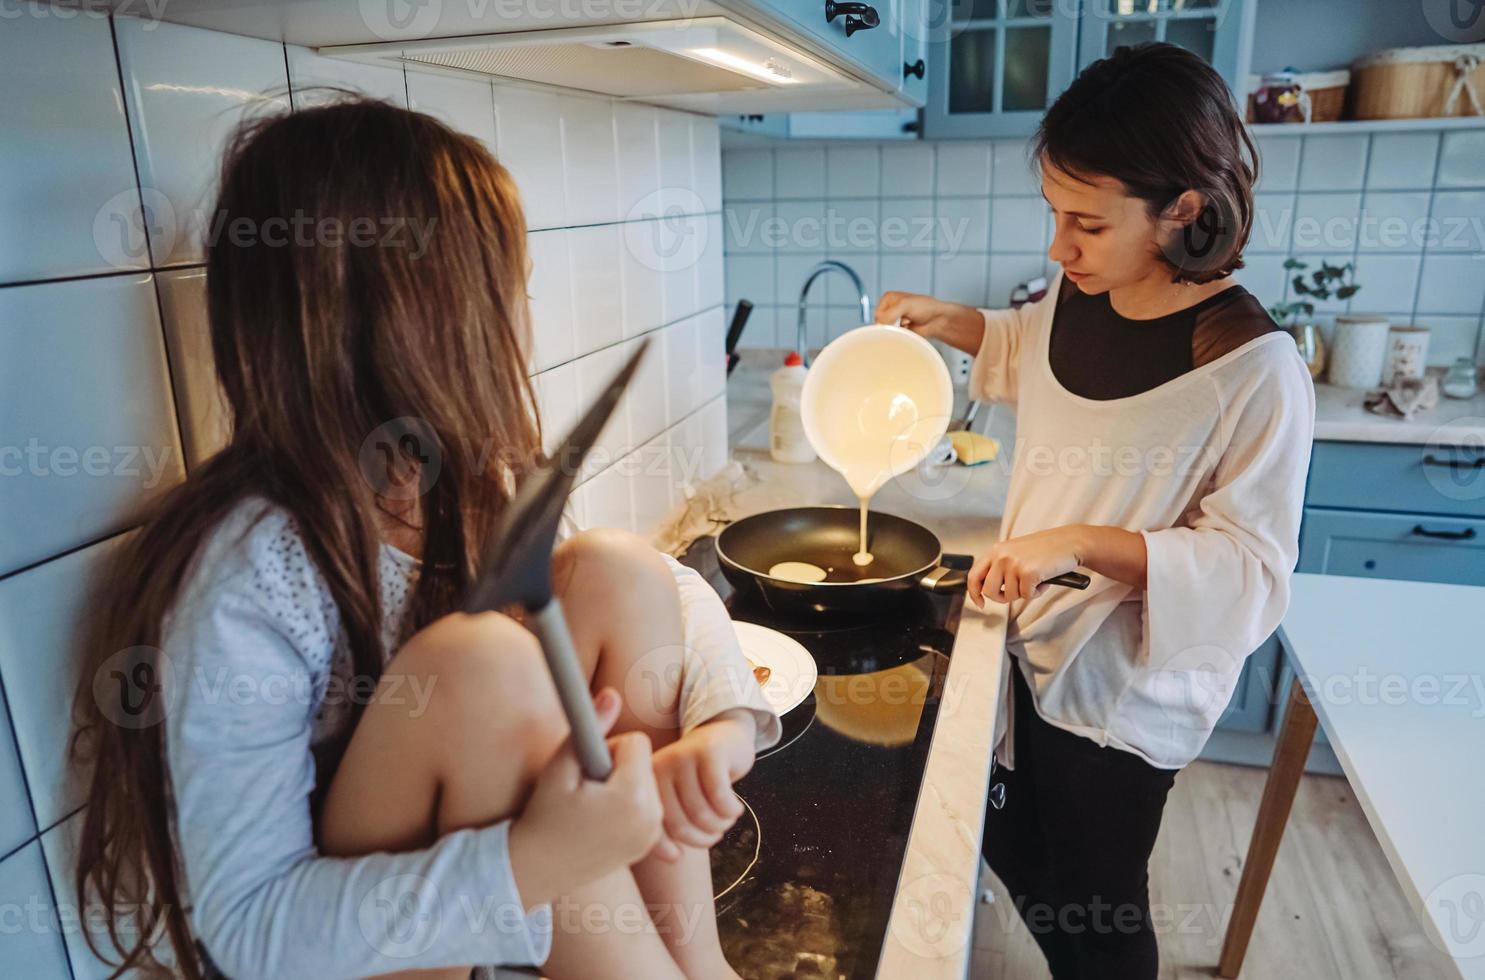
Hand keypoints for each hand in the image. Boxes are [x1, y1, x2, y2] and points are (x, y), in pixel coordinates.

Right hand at [509, 687, 678, 905]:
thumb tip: (612, 693)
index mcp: (633, 797)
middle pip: (645, 761)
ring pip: (647, 781)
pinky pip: (648, 803)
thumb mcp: (560, 767)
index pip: (636, 742)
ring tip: (592, 806)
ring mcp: (653, 834)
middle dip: (618, 766)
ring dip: (624, 784)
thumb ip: (590, 727)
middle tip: (586, 789)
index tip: (586, 770)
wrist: (538, 867)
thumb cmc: (544, 813)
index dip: (608, 748)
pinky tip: (601, 820)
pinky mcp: (650, 844)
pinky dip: (629, 804)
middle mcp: (652, 818)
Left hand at [648, 709, 756, 848]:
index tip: (679, 857)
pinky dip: (731, 811)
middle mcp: (660, 767)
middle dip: (701, 839)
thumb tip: (674, 858)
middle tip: (714, 835)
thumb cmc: (698, 776)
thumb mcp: (675, 796)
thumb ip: (665, 823)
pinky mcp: (710, 753)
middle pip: (678, 824)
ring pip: (701, 813)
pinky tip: (735, 808)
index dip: (665, 848)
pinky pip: (720, 798)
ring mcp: (684, 757)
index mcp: (644, 780)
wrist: (723, 736)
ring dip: (720, 825)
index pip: (650, 826)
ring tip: (725, 820)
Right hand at [875, 290, 984, 354]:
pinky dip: (900, 335)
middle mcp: (889, 308)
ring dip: (897, 331)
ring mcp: (894, 320)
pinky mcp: (900, 330)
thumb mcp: (905, 305)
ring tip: (908, 325)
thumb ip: (891, 313)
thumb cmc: (926, 307)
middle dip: (890, 326)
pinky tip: (909, 330)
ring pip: (887, 331)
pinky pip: (894, 336)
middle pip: (880, 323)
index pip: (877, 314)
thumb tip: (880, 324)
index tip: (895, 321)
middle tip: (903, 324)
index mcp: (888, 298)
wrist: (938, 319)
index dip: (885, 320)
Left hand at [968, 526, 1085, 605]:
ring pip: (1009, 596)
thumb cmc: (1047, 548)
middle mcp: (1002, 556)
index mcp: (996, 550)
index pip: (974, 575)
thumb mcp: (1016, 552)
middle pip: (989, 591)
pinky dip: (1037, 592)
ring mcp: (1014, 564)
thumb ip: (1001, 566)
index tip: (980, 603)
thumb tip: (989, 590)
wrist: (1070, 542)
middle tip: (1017, 592)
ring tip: (1036, 578)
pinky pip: (1026, 596)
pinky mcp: (1028, 573)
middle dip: (1002, 597)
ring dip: (1024, 592)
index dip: (974, 593)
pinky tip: (1043, 579)